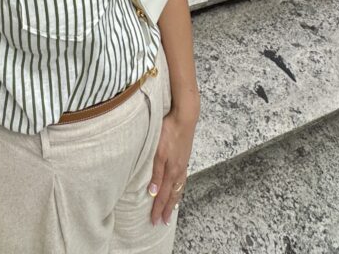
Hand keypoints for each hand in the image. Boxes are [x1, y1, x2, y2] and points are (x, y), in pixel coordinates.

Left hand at [147, 108, 197, 225]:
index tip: (153, 221)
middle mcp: (178, 170)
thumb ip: (156, 172)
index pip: (163, 195)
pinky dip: (179, 188)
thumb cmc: (169, 132)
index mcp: (171, 170)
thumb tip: (153, 193)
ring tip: (171, 210)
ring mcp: (183, 164)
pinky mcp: (184, 158)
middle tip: (163, 222)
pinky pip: (182, 179)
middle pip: (172, 195)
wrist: (185, 117)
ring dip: (174, 200)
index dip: (158, 209)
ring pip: (178, 188)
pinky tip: (177, 187)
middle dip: (167, 209)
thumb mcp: (158, 152)